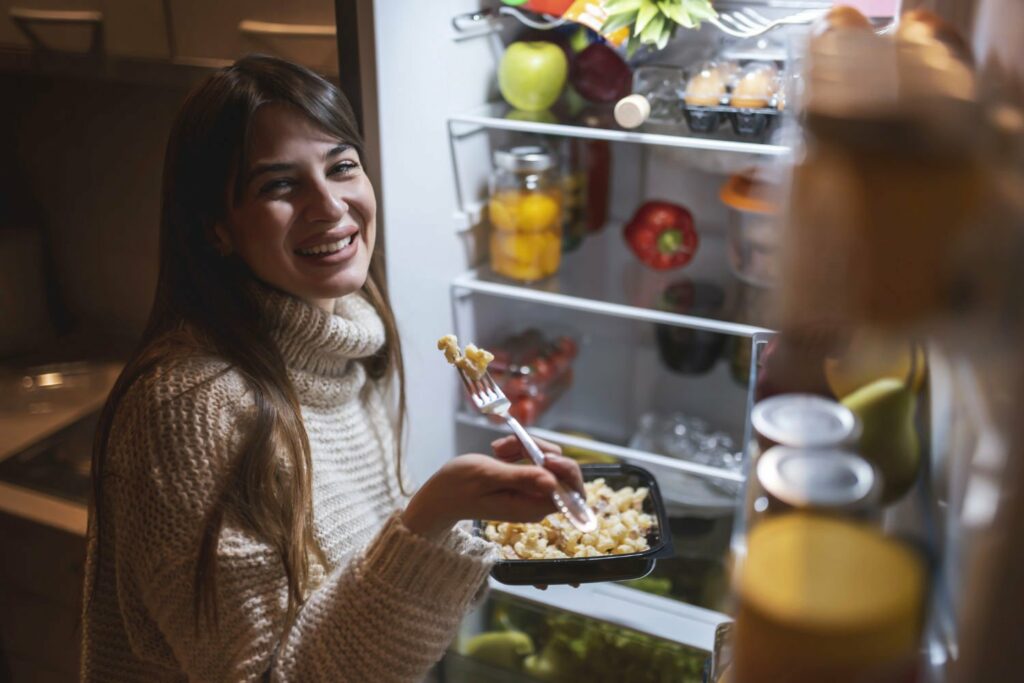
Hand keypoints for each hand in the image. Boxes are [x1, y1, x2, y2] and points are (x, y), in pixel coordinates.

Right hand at [402, 454, 559, 539]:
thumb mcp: (488, 476)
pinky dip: (521, 451)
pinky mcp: (523, 484)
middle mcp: (536, 503)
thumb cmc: (458, 486)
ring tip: (499, 448)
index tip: (541, 455)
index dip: (564, 469)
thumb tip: (554, 482)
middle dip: (542, 452)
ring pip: (548, 462)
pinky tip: (500, 451)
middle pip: (562, 472)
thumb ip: (521, 478)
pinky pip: (534, 462)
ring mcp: (530, 494)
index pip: (572, 492)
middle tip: (515, 443)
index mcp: (532, 507)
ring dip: (527, 447)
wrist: (439, 496)